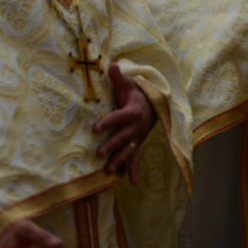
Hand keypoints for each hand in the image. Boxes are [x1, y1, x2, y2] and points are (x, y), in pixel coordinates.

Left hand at [91, 61, 155, 181]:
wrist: (152, 106)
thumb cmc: (134, 94)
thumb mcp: (127, 84)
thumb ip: (117, 77)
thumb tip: (111, 64)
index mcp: (133, 111)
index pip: (119, 117)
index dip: (108, 122)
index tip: (95, 128)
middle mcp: (137, 127)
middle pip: (123, 137)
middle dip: (112, 145)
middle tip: (99, 152)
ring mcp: (137, 138)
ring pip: (128, 150)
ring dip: (120, 160)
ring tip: (109, 170)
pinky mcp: (137, 145)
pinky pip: (136, 159)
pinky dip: (134, 171)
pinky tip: (133, 183)